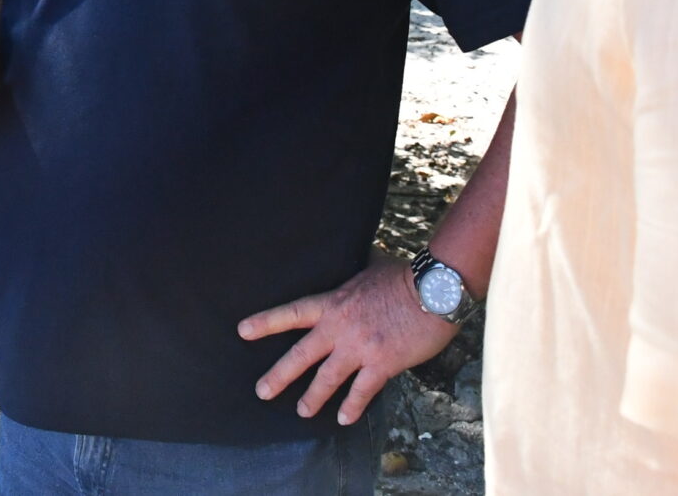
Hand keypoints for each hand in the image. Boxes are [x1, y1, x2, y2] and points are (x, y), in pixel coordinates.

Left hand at [237, 252, 457, 425]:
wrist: (434, 290)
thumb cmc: (404, 276)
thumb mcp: (369, 267)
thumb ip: (355, 273)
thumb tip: (356, 258)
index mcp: (334, 302)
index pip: (292, 312)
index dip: (265, 322)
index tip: (242, 331)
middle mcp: (340, 327)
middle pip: (301, 354)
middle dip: (279, 375)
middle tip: (261, 391)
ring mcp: (359, 347)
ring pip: (327, 379)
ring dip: (313, 398)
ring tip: (302, 411)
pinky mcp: (382, 363)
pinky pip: (361, 391)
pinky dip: (351, 406)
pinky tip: (344, 418)